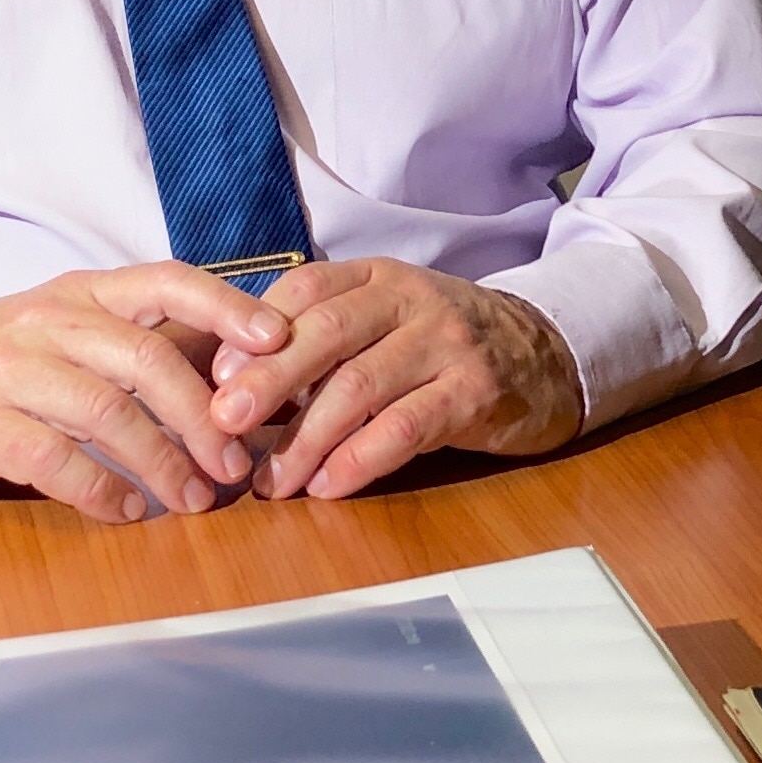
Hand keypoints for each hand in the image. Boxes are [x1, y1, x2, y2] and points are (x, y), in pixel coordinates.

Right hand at [0, 263, 291, 521]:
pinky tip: (127, 510)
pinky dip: (100, 490)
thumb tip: (240, 373)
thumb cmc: (2, 370)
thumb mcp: (66, 336)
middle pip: (146, 360)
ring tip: (194, 499)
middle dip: (203, 417)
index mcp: (79, 294)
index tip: (278, 341)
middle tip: (237, 464)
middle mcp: (44, 322)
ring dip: (162, 462)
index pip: (164, 282)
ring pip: (105, 412)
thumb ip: (138, 346)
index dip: (226, 307)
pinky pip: (52, 459)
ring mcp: (4, 371)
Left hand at [206, 259, 585, 500]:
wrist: (547, 355)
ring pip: (360, 386)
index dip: (253, 333)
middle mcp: (411, 299)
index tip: (214, 377)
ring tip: (272, 481)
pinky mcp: (475, 391)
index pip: (305, 290)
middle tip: (223, 423)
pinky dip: (361, 459)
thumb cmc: (443, 346)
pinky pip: (407, 427)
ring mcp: (446, 343)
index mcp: (377, 277)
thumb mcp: (386, 321)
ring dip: (307, 439)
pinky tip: (330, 485)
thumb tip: (235, 386)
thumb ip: (323, 342)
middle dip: (268, 382)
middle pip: (325, 335)